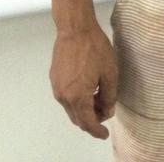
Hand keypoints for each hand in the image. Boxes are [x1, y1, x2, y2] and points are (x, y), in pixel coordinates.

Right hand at [50, 24, 117, 139]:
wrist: (75, 28)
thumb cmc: (94, 48)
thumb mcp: (109, 73)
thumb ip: (109, 96)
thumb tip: (107, 111)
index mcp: (77, 97)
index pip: (88, 123)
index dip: (97, 131)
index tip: (104, 134)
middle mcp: (63, 96)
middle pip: (77, 118)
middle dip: (91, 119)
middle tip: (105, 111)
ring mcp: (57, 87)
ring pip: (71, 108)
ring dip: (84, 109)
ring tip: (98, 97)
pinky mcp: (54, 78)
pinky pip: (66, 97)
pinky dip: (76, 99)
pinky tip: (87, 87)